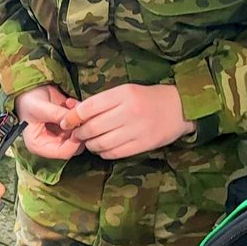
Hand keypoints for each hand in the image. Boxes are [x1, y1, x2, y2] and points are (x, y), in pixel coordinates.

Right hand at [14, 85, 84, 159]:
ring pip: (80, 135)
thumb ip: (57, 115)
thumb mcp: (40, 107)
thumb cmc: (28, 101)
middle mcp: (51, 144)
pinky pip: (80, 125)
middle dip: (79, 128)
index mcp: (40, 146)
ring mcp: (60, 136)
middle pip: (75, 147)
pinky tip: (70, 102)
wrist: (29, 91)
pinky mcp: (66, 127)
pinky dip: (79, 113)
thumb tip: (77, 120)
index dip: (75, 140)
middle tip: (76, 112)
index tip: (78, 123)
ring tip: (70, 103)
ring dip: (79, 119)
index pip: (64, 152)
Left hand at [59, 84, 194, 159]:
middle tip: (76, 135)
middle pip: (92, 127)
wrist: (180, 109)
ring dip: (90, 145)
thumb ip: (100, 102)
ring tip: (90, 142)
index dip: (73, 117)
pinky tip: (104, 148)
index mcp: (123, 94)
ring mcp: (136, 130)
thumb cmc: (147, 98)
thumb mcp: (125, 92)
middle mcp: (129, 111)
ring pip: (101, 143)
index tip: (66, 122)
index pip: (89, 107)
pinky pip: (114, 153)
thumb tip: (71, 108)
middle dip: (79, 133)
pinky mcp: (142, 145)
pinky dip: (103, 152)